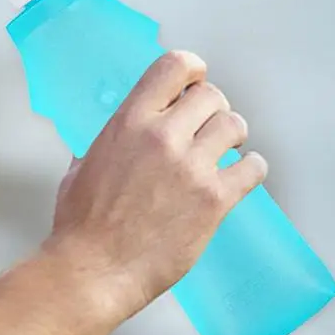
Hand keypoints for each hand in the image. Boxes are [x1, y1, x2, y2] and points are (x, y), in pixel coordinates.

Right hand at [47, 50, 266, 320]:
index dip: (191, 70)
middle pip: (212, 95)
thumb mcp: (82, 165)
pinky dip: (251, 169)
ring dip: (231, 136)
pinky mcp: (213, 200)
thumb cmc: (82, 223)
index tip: (193, 83)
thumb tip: (118, 136)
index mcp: (129, 121)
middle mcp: (162, 136)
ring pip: (235, 125)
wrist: (94, 268)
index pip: (175, 66)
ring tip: (224, 150)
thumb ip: (108, 142)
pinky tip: (240, 175)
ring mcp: (191, 167)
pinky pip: (253, 168)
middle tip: (206, 127)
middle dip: (211, 108)